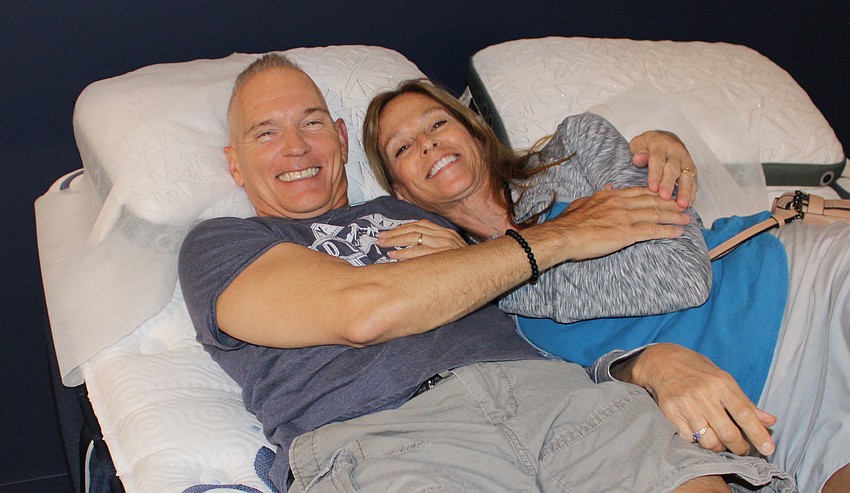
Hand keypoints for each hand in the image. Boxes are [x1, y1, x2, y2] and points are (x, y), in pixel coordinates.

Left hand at [377, 219, 468, 259]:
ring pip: (414, 238)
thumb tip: (410, 247)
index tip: (387, 233)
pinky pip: (419, 252)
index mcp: (445, 232)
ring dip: (395, 242)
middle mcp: (445, 235)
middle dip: (394, 234)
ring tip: (383, 246)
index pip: (419, 224)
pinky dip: (404, 253)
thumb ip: (434, 245)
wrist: (483, 271)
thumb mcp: (450, 250)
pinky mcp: (443, 255)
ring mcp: (444, 245)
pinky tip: (394, 256)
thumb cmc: (462, 265)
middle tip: (380, 239)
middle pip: (413, 230)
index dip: (401, 228)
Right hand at [544, 186, 690, 260]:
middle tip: (684, 205)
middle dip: (671, 203)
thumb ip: (599, 195)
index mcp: (611, 195)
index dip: (656, 193)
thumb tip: (608, 187)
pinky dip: (667, 231)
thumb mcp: (584, 202)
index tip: (666, 194)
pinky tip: (678, 232)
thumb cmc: (570, 222)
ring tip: (687, 219)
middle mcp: (621, 203)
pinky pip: (652, 230)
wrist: (564, 235)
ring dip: (674, 216)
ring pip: (656, 214)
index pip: (639, 191)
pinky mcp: (627, 233)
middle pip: (652, 200)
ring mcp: (625, 217)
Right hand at [614, 343, 775, 455]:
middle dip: (740, 447)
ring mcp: (685, 405)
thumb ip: (745, 402)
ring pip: (709, 441)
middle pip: (728, 432)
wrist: (661, 361)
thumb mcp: (723, 378)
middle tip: (742, 449)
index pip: (744, 413)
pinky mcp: (670, 414)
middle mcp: (703, 394)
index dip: (758, 433)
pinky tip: (701, 434)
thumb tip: (770, 421)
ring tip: (721, 443)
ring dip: (719, 448)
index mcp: (720, 383)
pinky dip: (698, 442)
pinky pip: (690, 439)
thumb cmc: (697, 370)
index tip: (768, 448)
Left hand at [629, 131, 696, 207]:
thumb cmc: (649, 144)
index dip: (655, 175)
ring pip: (687, 176)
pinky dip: (691, 192)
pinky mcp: (692, 169)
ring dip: (685, 191)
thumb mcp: (639, 143)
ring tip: (682, 204)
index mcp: (661, 145)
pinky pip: (693, 181)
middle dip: (669, 184)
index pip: (658, 160)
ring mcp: (685, 161)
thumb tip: (639, 159)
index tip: (653, 188)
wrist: (666, 138)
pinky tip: (689, 203)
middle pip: (673, 169)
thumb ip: (638, 151)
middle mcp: (676, 152)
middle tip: (665, 197)